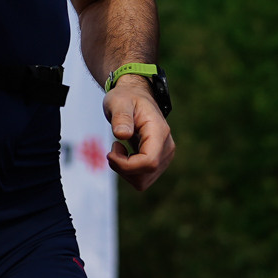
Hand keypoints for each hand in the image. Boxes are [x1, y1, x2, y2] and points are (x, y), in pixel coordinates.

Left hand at [104, 76, 174, 191]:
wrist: (135, 96)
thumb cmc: (126, 98)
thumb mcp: (118, 102)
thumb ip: (121, 117)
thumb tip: (122, 135)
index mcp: (159, 132)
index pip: (149, 162)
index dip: (127, 165)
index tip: (111, 152)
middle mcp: (167, 147)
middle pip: (145, 174)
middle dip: (123, 168)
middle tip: (114, 147)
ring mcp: (164, 156)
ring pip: (143, 181)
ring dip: (125, 170)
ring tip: (120, 148)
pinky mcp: (159, 162)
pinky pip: (142, 179)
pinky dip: (128, 171)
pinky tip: (126, 154)